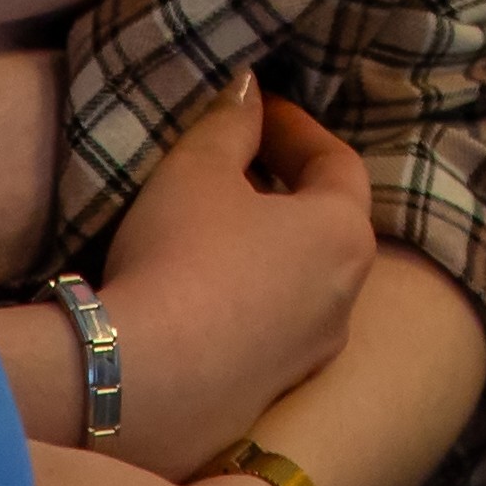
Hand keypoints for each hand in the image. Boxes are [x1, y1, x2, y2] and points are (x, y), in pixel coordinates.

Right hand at [88, 83, 378, 475]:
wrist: (139, 383)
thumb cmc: (179, 257)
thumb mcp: (196, 169)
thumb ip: (231, 122)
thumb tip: (250, 89)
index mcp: (343, 234)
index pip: (338, 162)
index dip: (297, 128)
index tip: (258, 109)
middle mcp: (346, 299)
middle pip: (327, 225)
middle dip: (286, 188)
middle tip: (239, 163)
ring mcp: (311, 357)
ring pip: (302, 283)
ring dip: (269, 249)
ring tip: (216, 226)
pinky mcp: (271, 396)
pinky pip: (272, 331)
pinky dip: (250, 300)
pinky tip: (203, 293)